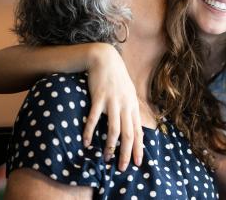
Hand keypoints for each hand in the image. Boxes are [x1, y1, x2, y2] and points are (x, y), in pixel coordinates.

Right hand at [82, 43, 142, 170]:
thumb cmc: (116, 78)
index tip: (138, 162)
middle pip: (129, 134)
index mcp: (132, 106)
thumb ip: (130, 109)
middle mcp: (125, 106)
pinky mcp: (99, 97)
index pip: (138, 132)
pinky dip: (90, 131)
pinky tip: (86, 143)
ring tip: (105, 158)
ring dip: (110, 146)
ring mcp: (112, 101)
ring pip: (114, 129)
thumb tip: (133, 125)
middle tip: (123, 167)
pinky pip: (94, 118)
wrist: (104, 58)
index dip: (139, 148)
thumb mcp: (128, 93)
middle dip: (127, 153)